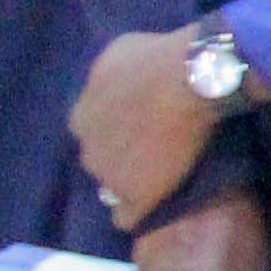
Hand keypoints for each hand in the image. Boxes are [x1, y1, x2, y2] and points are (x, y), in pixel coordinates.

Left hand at [73, 26, 221, 228]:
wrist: (189, 80)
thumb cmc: (156, 58)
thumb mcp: (118, 52)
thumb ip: (107, 77)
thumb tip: (115, 82)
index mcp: (80, 117)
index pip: (90, 131)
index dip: (114, 128)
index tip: (136, 124)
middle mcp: (88, 150)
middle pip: (99, 160)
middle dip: (119, 156)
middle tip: (151, 147)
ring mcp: (110, 177)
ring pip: (112, 189)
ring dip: (130, 183)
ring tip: (158, 177)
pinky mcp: (137, 197)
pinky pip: (126, 217)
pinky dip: (137, 212)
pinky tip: (152, 205)